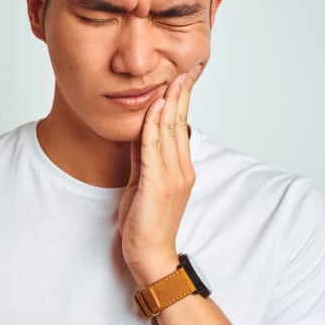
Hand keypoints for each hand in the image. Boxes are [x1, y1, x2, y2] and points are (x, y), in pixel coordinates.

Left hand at [118, 63, 201, 284]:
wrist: (151, 256)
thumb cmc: (146, 225)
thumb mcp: (143, 183)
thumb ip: (143, 158)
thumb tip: (140, 133)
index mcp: (181, 170)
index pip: (181, 128)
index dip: (182, 102)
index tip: (182, 80)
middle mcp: (181, 170)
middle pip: (179, 124)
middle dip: (181, 95)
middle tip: (184, 69)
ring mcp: (172, 177)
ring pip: (170, 132)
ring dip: (169, 103)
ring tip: (172, 79)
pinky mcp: (158, 185)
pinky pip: (154, 149)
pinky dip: (153, 126)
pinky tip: (154, 109)